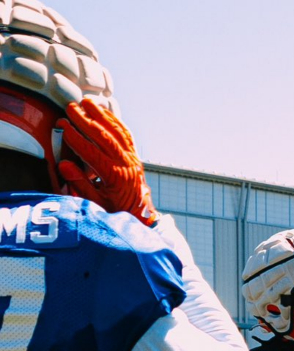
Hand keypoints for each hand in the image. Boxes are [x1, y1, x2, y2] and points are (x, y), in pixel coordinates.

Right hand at [56, 99, 158, 225]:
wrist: (141, 214)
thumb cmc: (115, 210)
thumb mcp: (95, 204)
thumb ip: (80, 185)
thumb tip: (64, 165)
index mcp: (115, 177)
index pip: (92, 153)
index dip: (76, 138)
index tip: (62, 126)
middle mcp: (126, 164)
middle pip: (105, 137)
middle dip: (86, 120)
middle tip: (70, 107)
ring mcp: (132, 158)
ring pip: (117, 131)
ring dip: (101, 115)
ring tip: (87, 102)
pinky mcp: (135, 155)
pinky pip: (126, 134)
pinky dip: (115, 121)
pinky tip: (105, 111)